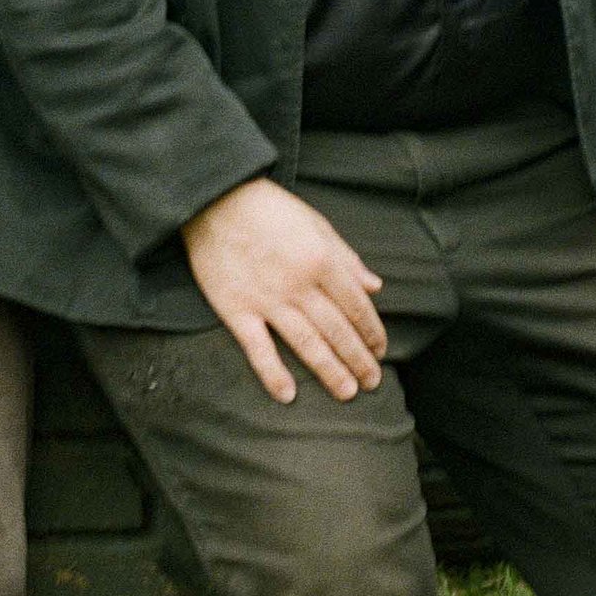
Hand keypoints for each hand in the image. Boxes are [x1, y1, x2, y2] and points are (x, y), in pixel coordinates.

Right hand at [182, 176, 387, 405]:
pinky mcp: (236, 309)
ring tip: (347, 392)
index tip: (381, 350)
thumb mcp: (316, 223)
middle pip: (337, 329)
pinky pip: (258, 348)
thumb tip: (375, 286)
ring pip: (307, 343)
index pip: (356, 305)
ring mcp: (267, 300)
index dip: (372, 331)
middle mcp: (299, 285)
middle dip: (359, 358)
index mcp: (322, 260)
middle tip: (373, 382)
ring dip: (330, 371)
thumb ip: (347, 257)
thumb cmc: (270, 208)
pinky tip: (288, 395)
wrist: (214, 200)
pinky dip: (273, 373)